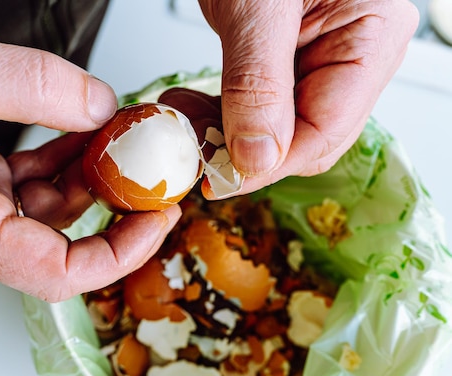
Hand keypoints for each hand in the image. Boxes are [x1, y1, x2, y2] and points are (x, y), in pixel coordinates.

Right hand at [0, 13, 179, 300]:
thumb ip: (35, 86)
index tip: (153, 221)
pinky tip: (83, 130)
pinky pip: (34, 185)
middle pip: (62, 243)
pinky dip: (64, 160)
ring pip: (52, 210)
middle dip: (113, 206)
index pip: (52, 271)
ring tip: (119, 135)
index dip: (115, 254)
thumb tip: (98, 106)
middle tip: (149, 169)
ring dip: (91, 174)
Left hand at [193, 0, 417, 194]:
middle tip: (194, 154)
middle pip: (305, 139)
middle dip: (245, 153)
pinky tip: (193, 107)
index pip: (325, 134)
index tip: (219, 178)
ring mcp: (322, 56)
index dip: (270, 165)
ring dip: (226, 135)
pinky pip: (260, 105)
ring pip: (278, 129)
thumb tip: (257, 158)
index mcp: (372, 36)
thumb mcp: (258, 7)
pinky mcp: (288, 57)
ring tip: (184, 123)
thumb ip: (259, 83)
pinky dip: (223, 113)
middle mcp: (354, 52)